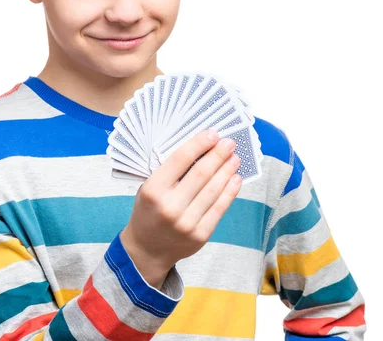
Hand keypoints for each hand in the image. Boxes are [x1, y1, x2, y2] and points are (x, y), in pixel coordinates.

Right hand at [120, 129, 241, 286]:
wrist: (147, 249)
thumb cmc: (149, 211)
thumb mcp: (149, 187)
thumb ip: (171, 172)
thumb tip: (202, 149)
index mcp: (153, 190)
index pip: (180, 160)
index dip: (199, 144)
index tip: (212, 133)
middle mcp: (170, 207)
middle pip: (200, 174)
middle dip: (218, 155)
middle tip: (229, 143)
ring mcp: (186, 223)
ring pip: (213, 190)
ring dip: (227, 171)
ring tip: (235, 158)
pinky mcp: (200, 235)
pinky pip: (219, 208)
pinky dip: (230, 192)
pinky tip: (235, 179)